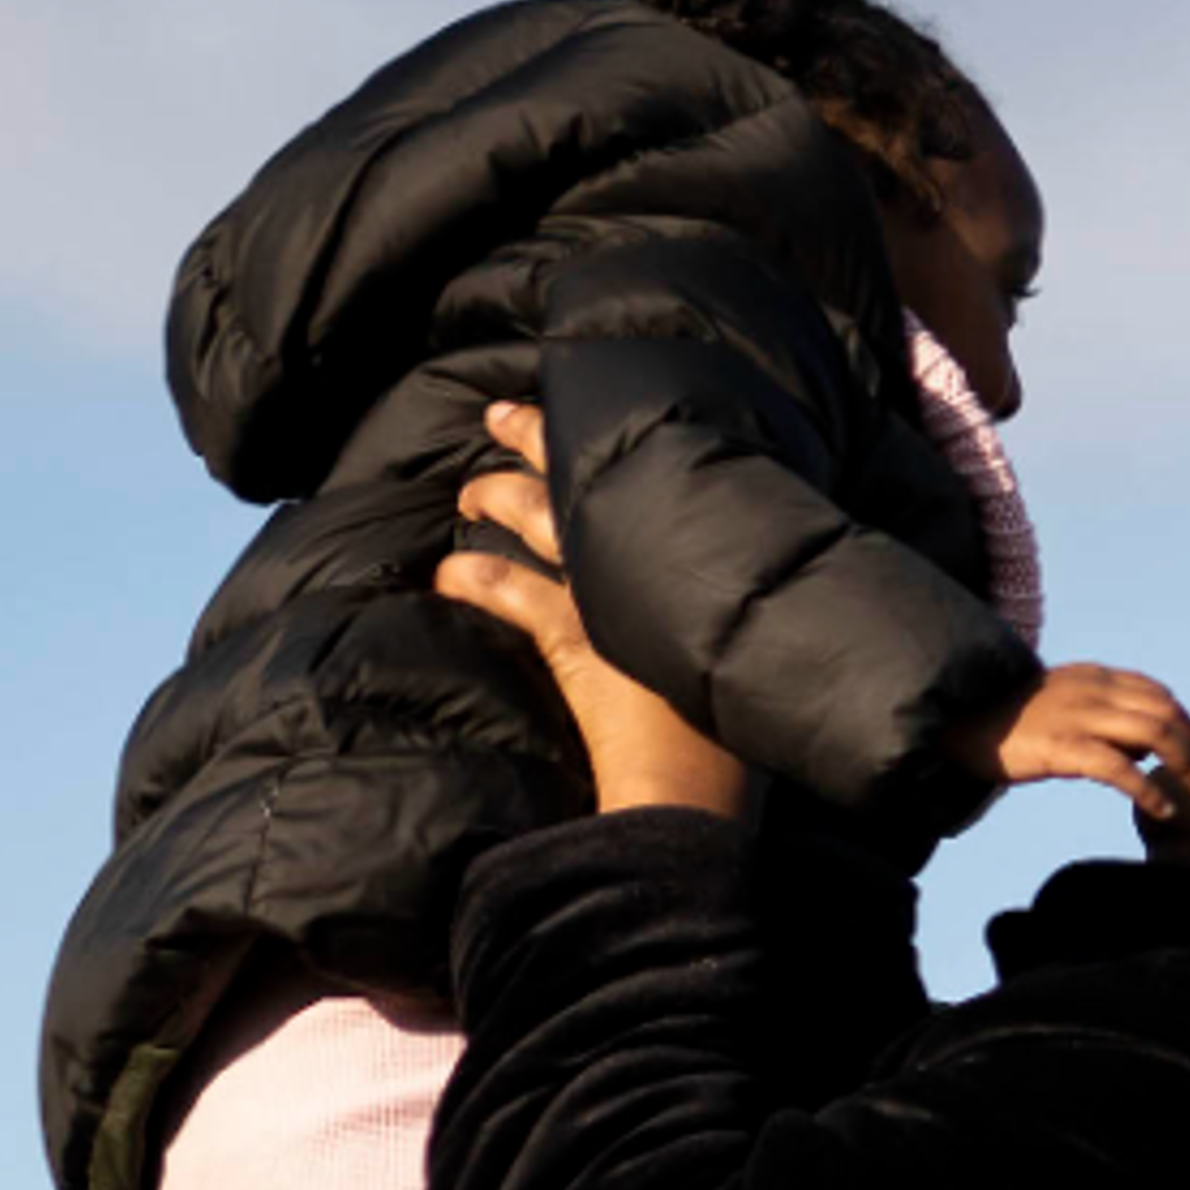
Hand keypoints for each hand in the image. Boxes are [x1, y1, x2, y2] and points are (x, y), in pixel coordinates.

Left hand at [440, 399, 752, 818]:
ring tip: (469, 490)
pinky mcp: (575, 637)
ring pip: (541, 518)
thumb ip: (721, 601)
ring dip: (498, 496)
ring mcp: (612, 594)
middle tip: (501, 414)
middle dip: (537, 437)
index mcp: (695, 549)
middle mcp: (652, 559)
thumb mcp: (741, 644)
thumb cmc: (737, 727)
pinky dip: (474, 577)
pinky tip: (448, 573)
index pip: (650, 471)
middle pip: (588, 475)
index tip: (580, 405)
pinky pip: (508, 590)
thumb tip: (708, 580)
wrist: (707, 785)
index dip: (607, 438)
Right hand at [946, 664, 1189, 822]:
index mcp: (1096, 677)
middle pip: (1167, 713)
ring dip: (1185, 765)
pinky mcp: (1062, 747)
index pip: (1160, 695)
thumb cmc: (1013, 721)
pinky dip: (1147, 789)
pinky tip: (1161, 809)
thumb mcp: (1066, 703)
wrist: (961, 720)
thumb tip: (1148, 748)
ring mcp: (1078, 717)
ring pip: (1153, 734)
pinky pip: (1118, 768)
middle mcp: (1094, 690)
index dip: (1188, 725)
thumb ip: (1107, 715)